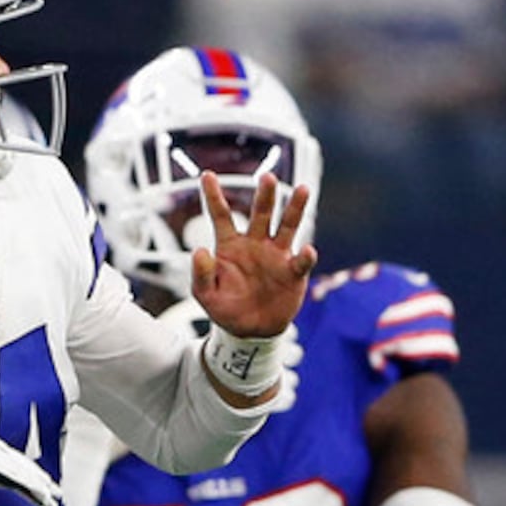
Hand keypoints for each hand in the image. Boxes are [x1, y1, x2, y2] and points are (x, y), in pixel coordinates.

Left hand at [190, 169, 316, 341]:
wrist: (249, 331)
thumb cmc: (225, 308)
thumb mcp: (205, 295)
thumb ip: (201, 274)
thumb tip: (199, 250)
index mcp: (230, 245)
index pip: (221, 216)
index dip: (213, 196)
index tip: (206, 175)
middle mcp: (255, 243)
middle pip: (261, 213)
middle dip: (265, 196)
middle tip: (267, 178)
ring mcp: (276, 255)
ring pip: (287, 226)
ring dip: (295, 208)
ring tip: (302, 189)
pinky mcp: (293, 272)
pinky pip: (301, 261)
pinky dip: (305, 256)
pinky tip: (306, 251)